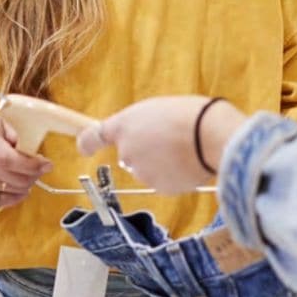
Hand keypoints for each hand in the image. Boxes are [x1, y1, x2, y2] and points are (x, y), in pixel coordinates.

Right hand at [0, 116, 52, 208]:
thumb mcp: (3, 124)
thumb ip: (17, 135)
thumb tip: (27, 153)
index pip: (8, 159)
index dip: (32, 165)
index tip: (47, 165)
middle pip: (14, 178)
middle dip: (34, 175)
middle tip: (40, 169)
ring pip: (11, 191)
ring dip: (26, 185)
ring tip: (26, 174)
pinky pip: (0, 203)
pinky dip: (15, 198)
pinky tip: (18, 188)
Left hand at [77, 96, 247, 193]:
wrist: (212, 136)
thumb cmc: (193, 115)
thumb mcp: (162, 108)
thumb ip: (146, 124)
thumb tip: (149, 138)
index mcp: (125, 124)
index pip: (94, 136)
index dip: (88, 142)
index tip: (84, 148)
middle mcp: (127, 150)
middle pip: (130, 154)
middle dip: (146, 150)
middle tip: (171, 138)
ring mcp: (142, 172)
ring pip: (149, 169)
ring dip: (162, 163)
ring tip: (186, 149)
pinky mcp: (159, 188)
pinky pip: (165, 181)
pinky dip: (175, 175)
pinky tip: (191, 163)